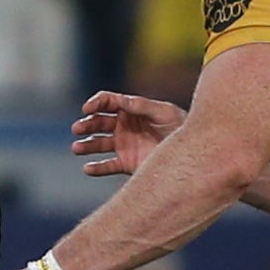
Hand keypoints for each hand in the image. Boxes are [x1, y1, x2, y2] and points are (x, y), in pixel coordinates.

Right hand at [73, 91, 187, 179]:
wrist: (192, 153)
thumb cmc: (180, 125)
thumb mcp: (163, 112)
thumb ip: (141, 106)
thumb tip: (121, 100)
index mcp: (130, 109)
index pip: (107, 102)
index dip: (94, 103)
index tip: (86, 109)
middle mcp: (123, 126)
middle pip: (98, 123)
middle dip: (86, 124)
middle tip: (77, 129)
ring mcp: (123, 145)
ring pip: (98, 144)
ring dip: (86, 145)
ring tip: (77, 148)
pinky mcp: (127, 163)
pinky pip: (107, 166)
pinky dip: (96, 168)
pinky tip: (88, 168)